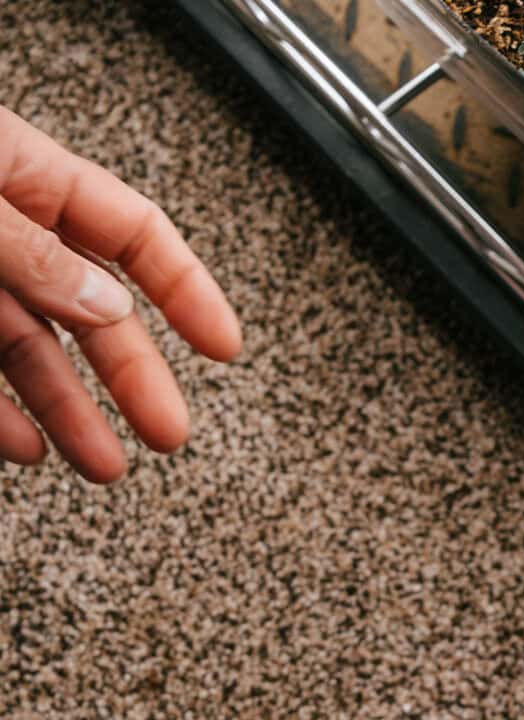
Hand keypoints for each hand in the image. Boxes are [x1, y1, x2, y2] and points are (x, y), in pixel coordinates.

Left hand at [0, 106, 240, 482]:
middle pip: (89, 306)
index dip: (186, 289)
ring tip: (102, 464)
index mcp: (20, 172)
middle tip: (169, 428)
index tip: (224, 345)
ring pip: (29, 348)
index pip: (132, 232)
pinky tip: (21, 446)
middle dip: (133, 374)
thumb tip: (107, 307)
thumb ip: (34, 254)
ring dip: (68, 411)